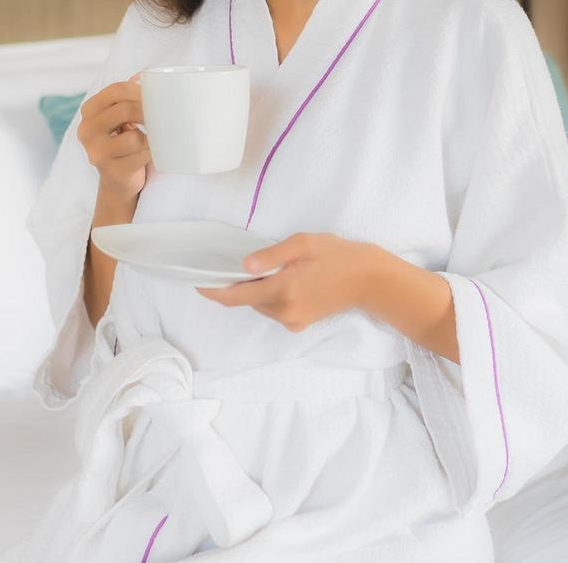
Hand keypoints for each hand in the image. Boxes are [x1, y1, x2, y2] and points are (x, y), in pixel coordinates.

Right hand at [78, 70, 151, 199]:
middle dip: (149, 111)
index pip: (116, 90)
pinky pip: (140, 156)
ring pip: (134, 137)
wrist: (118, 181)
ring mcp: (96, 152)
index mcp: (89, 111)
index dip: (140, 90)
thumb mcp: (121, 116)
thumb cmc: (123, 142)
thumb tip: (146, 73)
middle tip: (162, 115)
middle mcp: (86, 130)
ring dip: (151, 137)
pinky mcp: (110, 171)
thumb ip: (129, 95)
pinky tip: (151, 153)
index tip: (157, 94)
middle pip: (125, 110)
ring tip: (153, 138)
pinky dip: (151, 153)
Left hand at [195, 232, 375, 332]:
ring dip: (258, 289)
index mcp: (282, 289)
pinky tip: (287, 280)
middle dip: (240, 284)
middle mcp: (284, 311)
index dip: (214, 291)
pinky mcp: (300, 323)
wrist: (369, 280)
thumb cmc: (337, 255)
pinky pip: (275, 309)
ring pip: (261, 304)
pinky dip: (272, 295)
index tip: (198, 282)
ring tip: (275, 268)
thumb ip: (272, 255)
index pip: (236, 296)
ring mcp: (293, 320)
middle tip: (247, 262)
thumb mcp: (303, 244)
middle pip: (248, 299)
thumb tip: (244, 264)